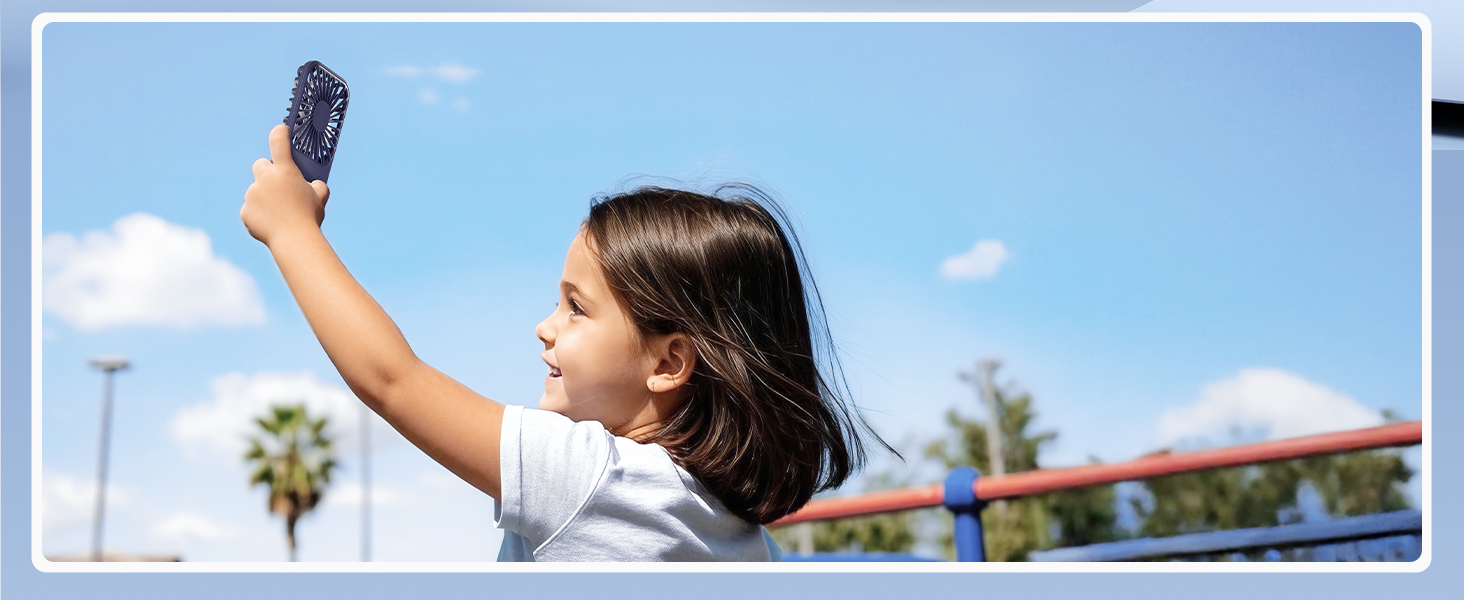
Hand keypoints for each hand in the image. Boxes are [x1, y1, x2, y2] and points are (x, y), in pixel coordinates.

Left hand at [241, 124, 329, 245]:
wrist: (294, 240)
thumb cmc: (309, 216)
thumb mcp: (320, 198)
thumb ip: (317, 186)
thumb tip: (315, 185)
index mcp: (285, 171)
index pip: (279, 142)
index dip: (280, 133)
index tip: (281, 129)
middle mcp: (265, 178)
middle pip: (260, 165)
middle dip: (267, 172)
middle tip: (278, 184)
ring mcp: (252, 194)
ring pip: (255, 190)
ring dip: (264, 197)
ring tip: (279, 213)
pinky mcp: (245, 211)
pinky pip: (251, 209)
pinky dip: (259, 215)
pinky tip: (270, 224)